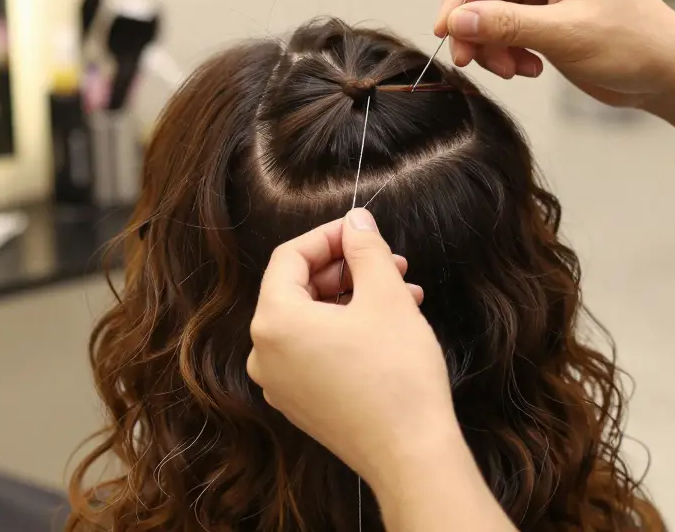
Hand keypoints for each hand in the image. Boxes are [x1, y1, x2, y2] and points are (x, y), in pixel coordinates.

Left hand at [247, 209, 460, 489]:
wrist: (410, 454)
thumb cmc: (397, 374)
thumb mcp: (385, 296)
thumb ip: (365, 248)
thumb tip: (355, 220)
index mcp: (274, 321)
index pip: (289, 257)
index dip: (329, 236)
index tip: (363, 230)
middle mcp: (264, 353)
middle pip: (298, 289)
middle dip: (346, 269)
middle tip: (390, 262)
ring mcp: (280, 383)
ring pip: (310, 321)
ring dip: (353, 299)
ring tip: (403, 294)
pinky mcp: (300, 404)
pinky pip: (314, 352)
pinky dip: (345, 331)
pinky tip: (388, 327)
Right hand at [434, 0, 674, 107]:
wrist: (669, 76)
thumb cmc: (636, 45)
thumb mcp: (566, 35)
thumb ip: (507, 25)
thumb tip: (458, 20)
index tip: (445, 28)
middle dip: (476, 25)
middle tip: (468, 59)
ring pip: (492, 11)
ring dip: (492, 44)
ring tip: (512, 70)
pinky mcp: (548, 16)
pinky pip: (507, 28)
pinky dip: (507, 52)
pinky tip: (528, 69)